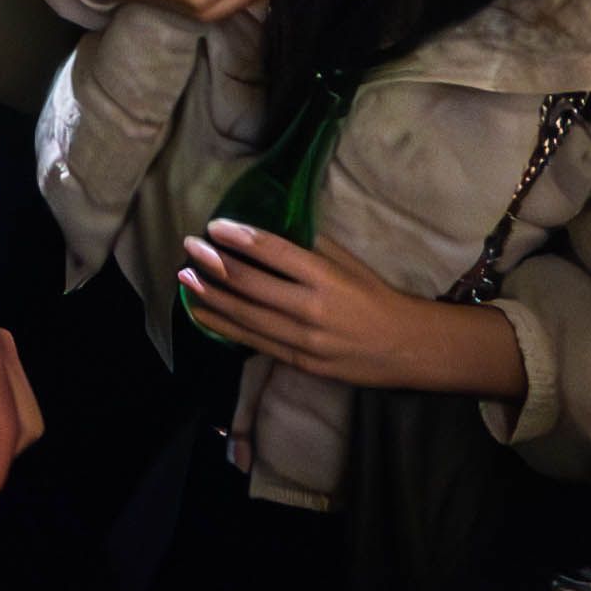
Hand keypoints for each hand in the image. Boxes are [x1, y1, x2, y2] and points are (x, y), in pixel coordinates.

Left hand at [179, 222, 524, 398]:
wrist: (406, 347)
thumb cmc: (376, 296)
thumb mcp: (348, 262)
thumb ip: (310, 246)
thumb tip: (268, 228)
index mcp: (325, 276)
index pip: (273, 252)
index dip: (239, 237)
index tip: (214, 226)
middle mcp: (310, 308)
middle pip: (251, 285)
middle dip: (214, 264)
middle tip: (189, 247)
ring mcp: (303, 340)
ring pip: (246, 317)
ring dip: (211, 297)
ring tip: (185, 280)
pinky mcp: (299, 363)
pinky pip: (255, 343)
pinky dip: (225, 327)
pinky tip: (204, 315)